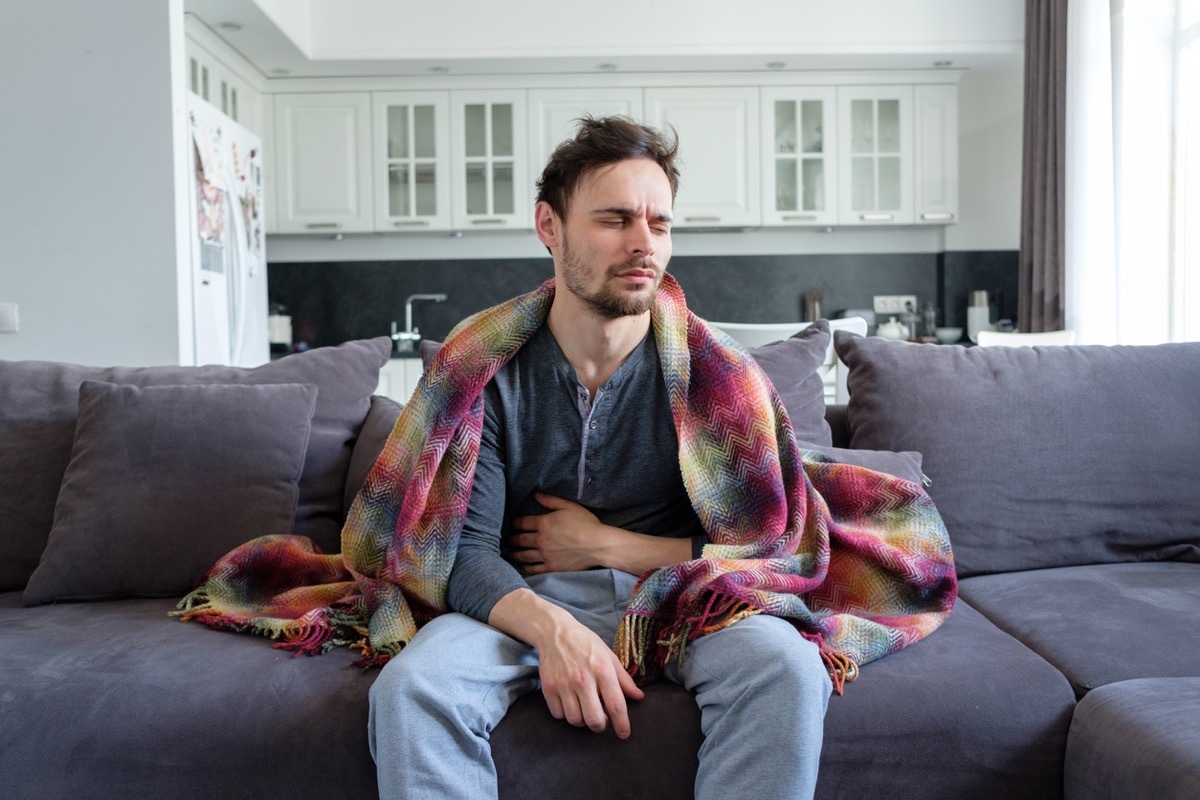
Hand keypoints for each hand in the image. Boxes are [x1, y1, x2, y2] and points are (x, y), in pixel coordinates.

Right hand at [488, 589, 643, 737]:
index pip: (616, 705)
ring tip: (584, 708)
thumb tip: (639, 697)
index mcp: (603, 671)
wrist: (555, 632)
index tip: (624, 734)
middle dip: (600, 726)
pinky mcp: (548, 688)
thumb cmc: (586, 645)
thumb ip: (624, 679)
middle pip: (594, 720)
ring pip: (575, 720)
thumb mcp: (609, 657)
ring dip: (582, 720)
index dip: (622, 724)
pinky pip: (559, 715)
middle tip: (601, 720)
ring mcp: (564, 685)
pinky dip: (565, 714)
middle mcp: (583, 680)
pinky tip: (570, 703)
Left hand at [509, 492, 612, 573]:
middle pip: (520, 540)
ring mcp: (545, 555)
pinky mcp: (551, 567)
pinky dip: (526, 567)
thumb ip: (551, 500)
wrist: (598, 545)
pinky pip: (534, 568)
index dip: (515, 523)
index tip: (512, 525)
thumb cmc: (586, 524)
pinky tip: (522, 566)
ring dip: (515, 554)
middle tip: (508, 540)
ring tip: (511, 553)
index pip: (523, 523)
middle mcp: (541, 540)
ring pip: (524, 555)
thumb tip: (536, 494)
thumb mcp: (569, 506)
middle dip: (512, 539)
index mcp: (544, 523)